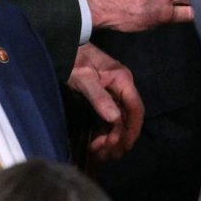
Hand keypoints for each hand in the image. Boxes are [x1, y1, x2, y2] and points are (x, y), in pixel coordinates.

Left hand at [67, 43, 143, 161]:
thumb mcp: (83, 78)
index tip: (122, 147)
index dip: (132, 130)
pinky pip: (110, 118)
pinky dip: (105, 132)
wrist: (63, 45)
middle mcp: (122, 87)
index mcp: (123, 81)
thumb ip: (99, 97)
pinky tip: (96, 143)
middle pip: (129, 118)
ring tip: (99, 153)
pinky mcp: (104, 96)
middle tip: (106, 155)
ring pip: (120, 120)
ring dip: (112, 138)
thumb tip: (115, 119)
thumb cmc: (73, 60)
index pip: (136, 109)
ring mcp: (114, 92)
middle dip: (120, 139)